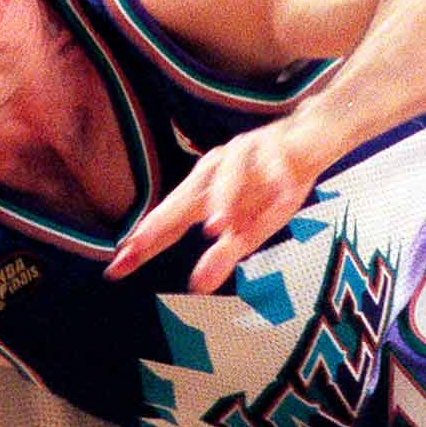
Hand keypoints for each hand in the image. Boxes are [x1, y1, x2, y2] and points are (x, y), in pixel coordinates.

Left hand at [104, 121, 318, 292]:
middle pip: (185, 196)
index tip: (115, 270)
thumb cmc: (270, 186)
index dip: (143, 244)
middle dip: (161, 222)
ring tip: (217, 227)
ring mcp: (247, 154)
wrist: (310, 138)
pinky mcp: (281, 148)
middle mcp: (217, 168)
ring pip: (230, 175)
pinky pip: (279, 167)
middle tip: (137, 246)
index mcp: (203, 191)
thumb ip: (222, 256)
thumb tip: (199, 288)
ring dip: (224, 198)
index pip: (167, 222)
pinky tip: (282, 198)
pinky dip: (280, 181)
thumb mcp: (248, 228)